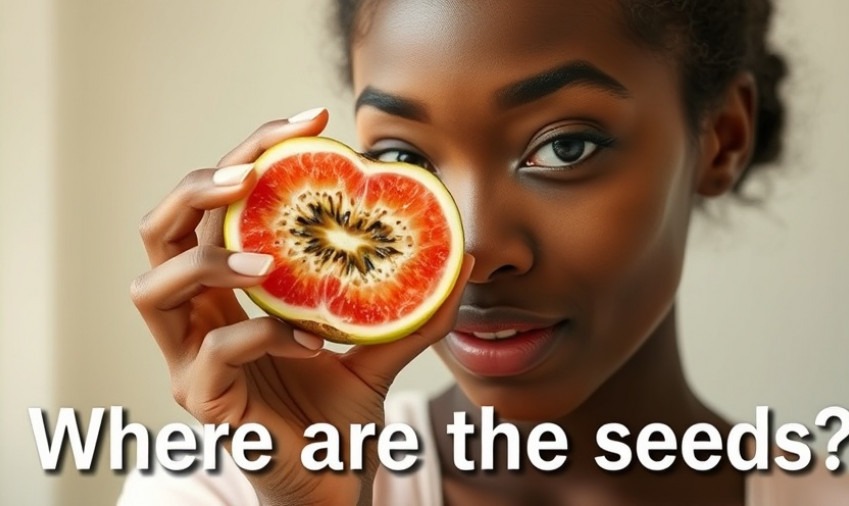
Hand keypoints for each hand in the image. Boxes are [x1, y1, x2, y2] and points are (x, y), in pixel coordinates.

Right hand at [130, 108, 473, 505]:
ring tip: (268, 255)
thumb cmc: (337, 414)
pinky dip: (266, 335)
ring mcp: (188, 360)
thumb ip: (410, 307)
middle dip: (199, 185)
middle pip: (160, 229)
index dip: (251, 154)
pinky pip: (216, 353)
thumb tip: (462, 257)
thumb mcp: (379, 350)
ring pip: (152, 287)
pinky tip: (315, 341)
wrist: (331, 484)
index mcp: (229, 291)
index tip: (311, 122)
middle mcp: (197, 317)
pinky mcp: (201, 401)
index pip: (216, 207)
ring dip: (209, 259)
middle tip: (254, 169)